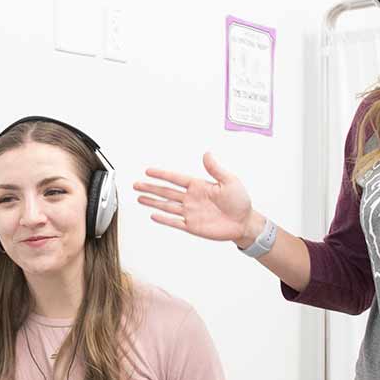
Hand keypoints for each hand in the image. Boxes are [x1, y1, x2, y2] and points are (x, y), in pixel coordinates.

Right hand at [133, 153, 254, 244]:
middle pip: (166, 192)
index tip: (149, 171)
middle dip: (150, 187)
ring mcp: (190, 213)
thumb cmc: (240, 201)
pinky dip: (164, 219)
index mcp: (198, 186)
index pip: (175, 179)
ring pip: (166, 206)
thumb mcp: (230, 181)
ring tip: (140, 197)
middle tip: (136, 184)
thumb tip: (207, 154)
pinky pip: (175, 222)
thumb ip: (216, 169)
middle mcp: (191, 199)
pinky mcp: (192, 226)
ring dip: (153, 202)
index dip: (162, 175)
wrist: (244, 222)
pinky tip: (154, 215)